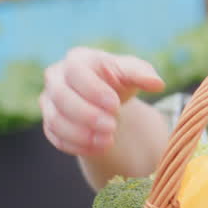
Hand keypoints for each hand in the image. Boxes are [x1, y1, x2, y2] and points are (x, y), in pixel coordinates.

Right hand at [40, 47, 164, 156]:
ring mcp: (49, 101)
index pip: (76, 72)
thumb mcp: (133, 72)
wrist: (106, 99)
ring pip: (55, 120)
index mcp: (76, 59)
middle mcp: (56, 77)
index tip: (115, 106)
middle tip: (112, 127)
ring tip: (108, 142)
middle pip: (61, 97)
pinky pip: (55, 137)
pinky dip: (76, 146)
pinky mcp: (49, 123)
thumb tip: (158, 84)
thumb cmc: (119, 80)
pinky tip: (99, 149)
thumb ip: (144, 75)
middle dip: (87, 115)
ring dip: (81, 134)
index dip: (94, 90)